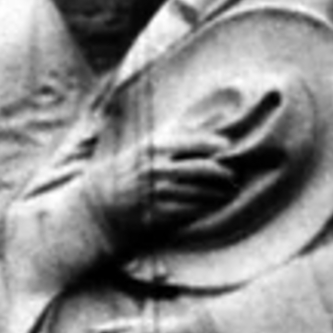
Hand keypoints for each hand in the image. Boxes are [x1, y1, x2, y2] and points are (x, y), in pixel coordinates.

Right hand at [84, 126, 245, 245]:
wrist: (98, 209)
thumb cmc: (124, 174)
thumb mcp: (141, 148)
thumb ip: (170, 134)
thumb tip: (206, 116)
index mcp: (151, 147)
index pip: (191, 141)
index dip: (213, 144)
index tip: (228, 147)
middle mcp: (154, 169)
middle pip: (201, 169)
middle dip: (223, 173)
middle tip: (234, 175)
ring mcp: (154, 193)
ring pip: (199, 192)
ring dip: (218, 193)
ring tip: (230, 191)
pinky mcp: (155, 216)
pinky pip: (189, 211)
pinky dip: (206, 208)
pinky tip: (215, 205)